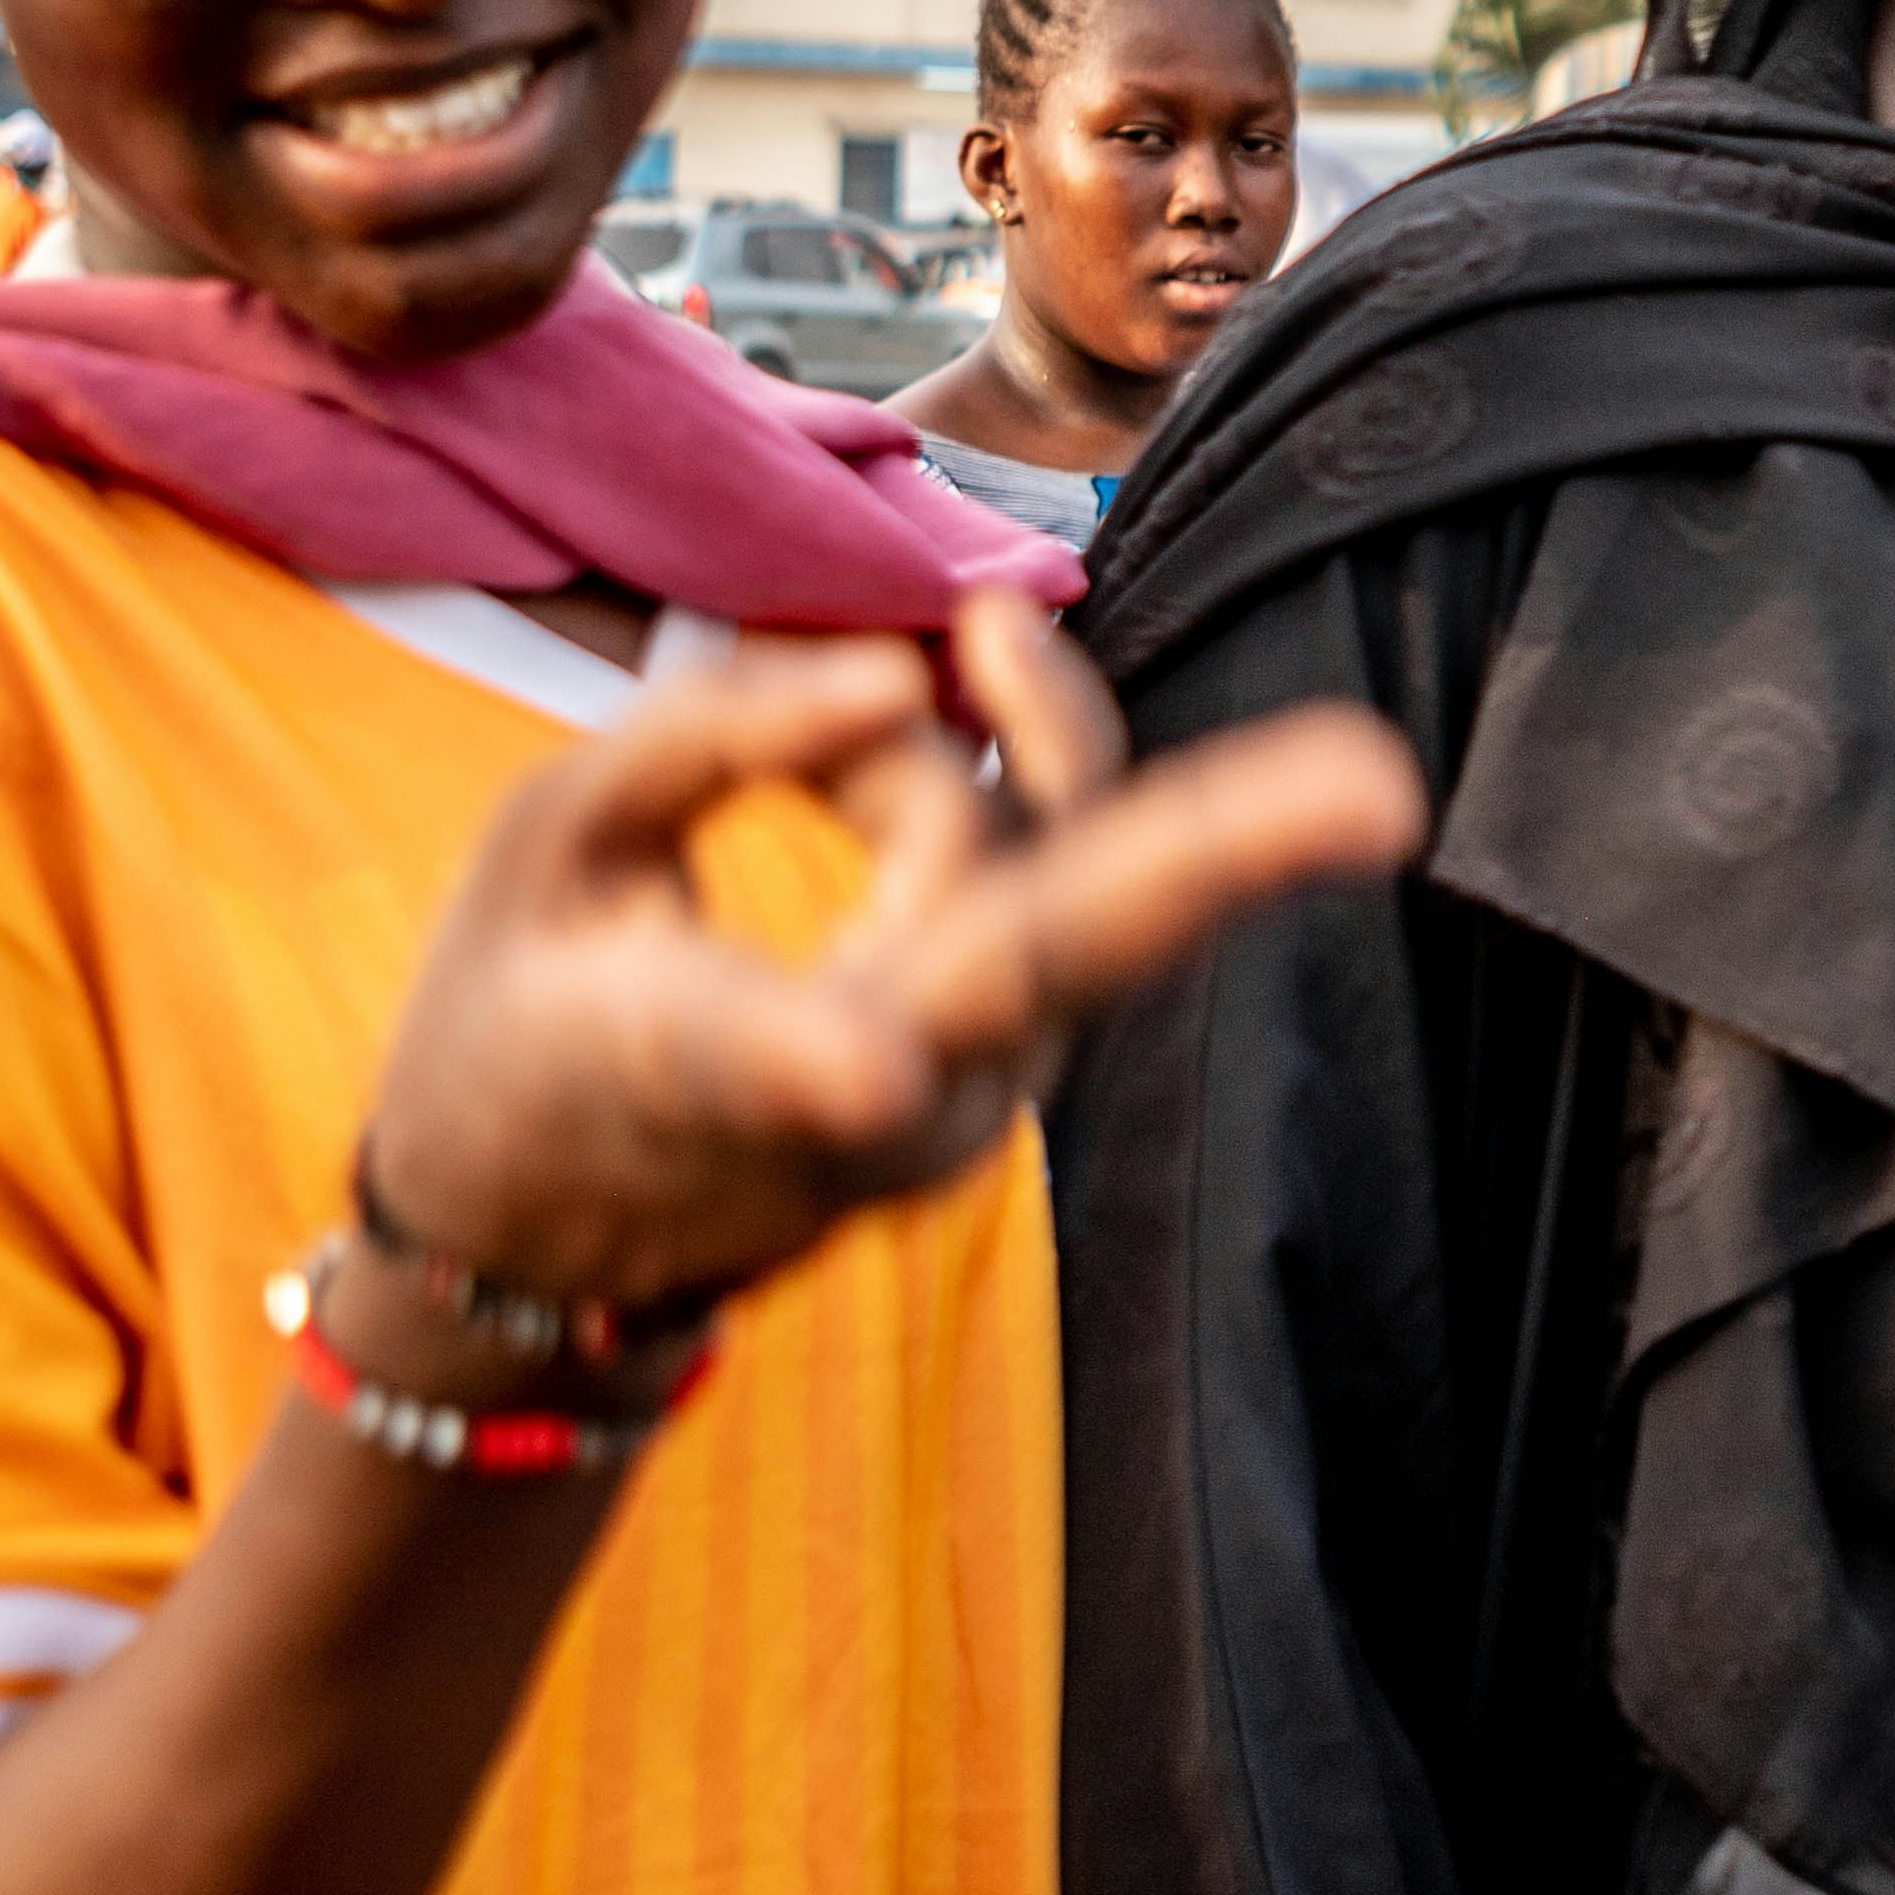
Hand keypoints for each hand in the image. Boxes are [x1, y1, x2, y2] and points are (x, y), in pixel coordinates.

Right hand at [357, 590, 1419, 1321]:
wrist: (539, 1251)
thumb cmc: (521, 1020)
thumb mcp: (548, 850)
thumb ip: (707, 746)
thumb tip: (887, 672)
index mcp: (697, 1070)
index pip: (778, 1062)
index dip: (819, 1063)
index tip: (861, 1071)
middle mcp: (871, 1106)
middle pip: (1051, 945)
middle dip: (1213, 866)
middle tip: (1373, 789)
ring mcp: (966, 1099)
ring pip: (1055, 859)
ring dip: (1022, 727)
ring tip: (967, 642)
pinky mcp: (1008, 1071)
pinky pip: (1055, 880)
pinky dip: (1038, 766)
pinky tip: (995, 664)